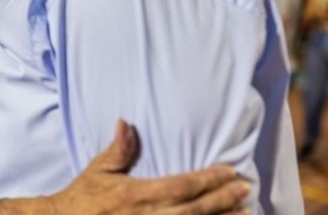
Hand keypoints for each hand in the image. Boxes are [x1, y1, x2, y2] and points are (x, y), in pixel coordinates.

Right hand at [45, 119, 249, 214]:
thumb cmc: (81, 198)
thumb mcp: (97, 171)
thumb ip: (117, 150)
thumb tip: (126, 122)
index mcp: (134, 195)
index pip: (180, 186)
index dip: (207, 179)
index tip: (229, 171)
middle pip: (192, 210)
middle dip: (222, 200)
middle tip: (246, 190)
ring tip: (245, 213)